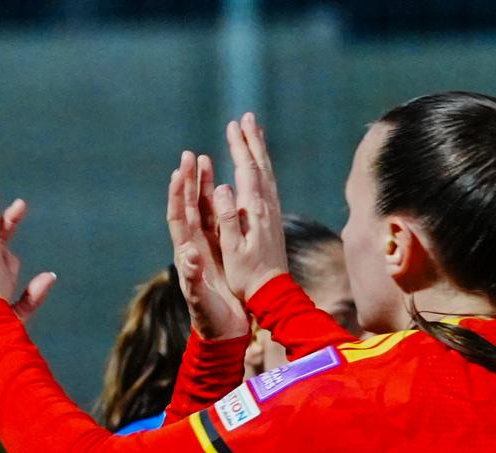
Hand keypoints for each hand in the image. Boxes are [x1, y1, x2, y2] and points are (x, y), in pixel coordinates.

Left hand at [168, 151, 248, 339]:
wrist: (224, 332)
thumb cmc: (210, 319)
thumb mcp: (200, 300)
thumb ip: (193, 278)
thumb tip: (189, 254)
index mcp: (187, 254)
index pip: (178, 218)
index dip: (178, 195)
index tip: (179, 172)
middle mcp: (195, 246)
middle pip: (190, 207)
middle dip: (190, 181)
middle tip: (191, 155)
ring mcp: (209, 247)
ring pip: (205, 210)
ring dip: (205, 186)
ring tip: (207, 160)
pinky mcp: (223, 251)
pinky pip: (221, 221)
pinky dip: (222, 202)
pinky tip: (227, 186)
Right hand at [213, 113, 290, 300]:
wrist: (273, 292)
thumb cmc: (247, 275)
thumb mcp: (232, 249)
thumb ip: (226, 218)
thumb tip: (221, 188)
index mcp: (254, 211)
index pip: (247, 171)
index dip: (240, 147)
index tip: (233, 126)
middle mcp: (266, 207)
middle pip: (260, 166)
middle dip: (252, 140)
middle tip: (247, 117)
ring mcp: (273, 212)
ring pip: (267, 173)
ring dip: (260, 150)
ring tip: (255, 131)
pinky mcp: (274, 220)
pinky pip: (270, 184)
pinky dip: (264, 167)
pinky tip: (261, 164)